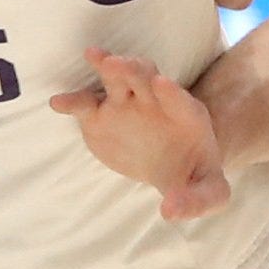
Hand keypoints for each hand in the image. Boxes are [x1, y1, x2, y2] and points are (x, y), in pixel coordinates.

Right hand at [51, 44, 230, 219]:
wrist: (174, 165)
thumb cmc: (195, 175)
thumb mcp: (210, 191)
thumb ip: (201, 200)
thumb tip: (171, 211)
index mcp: (184, 116)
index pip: (178, 101)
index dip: (170, 92)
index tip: (161, 83)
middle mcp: (154, 102)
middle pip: (144, 78)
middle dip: (133, 70)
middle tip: (118, 63)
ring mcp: (125, 105)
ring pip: (116, 80)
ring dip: (106, 67)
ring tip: (93, 57)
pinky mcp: (99, 116)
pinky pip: (84, 104)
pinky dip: (72, 101)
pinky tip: (58, 103)